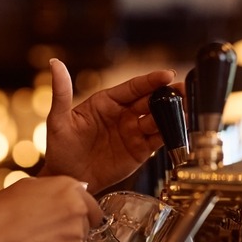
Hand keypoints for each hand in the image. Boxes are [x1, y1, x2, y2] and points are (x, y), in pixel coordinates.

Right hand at [0, 176, 101, 241]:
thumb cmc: (0, 215)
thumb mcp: (25, 187)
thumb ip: (52, 190)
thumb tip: (63, 196)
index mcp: (68, 188)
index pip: (91, 204)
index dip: (79, 214)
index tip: (69, 220)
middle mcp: (77, 210)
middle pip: (84, 224)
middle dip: (69, 229)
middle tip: (44, 233)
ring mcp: (76, 236)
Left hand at [40, 58, 175, 192]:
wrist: (68, 179)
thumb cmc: (60, 149)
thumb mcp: (59, 120)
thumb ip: (61, 92)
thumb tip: (55, 62)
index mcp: (106, 102)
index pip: (132, 87)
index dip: (150, 81)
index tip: (167, 75)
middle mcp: (123, 114)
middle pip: (150, 100)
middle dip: (167, 95)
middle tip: (183, 91)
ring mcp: (133, 132)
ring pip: (158, 118)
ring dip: (172, 114)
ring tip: (186, 110)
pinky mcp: (140, 150)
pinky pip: (159, 139)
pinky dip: (171, 134)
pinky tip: (180, 129)